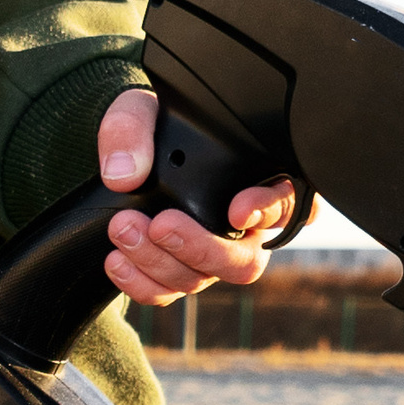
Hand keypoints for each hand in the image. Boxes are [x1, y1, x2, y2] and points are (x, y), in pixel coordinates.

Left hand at [95, 85, 295, 307]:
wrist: (120, 156)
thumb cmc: (148, 127)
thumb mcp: (137, 110)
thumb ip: (132, 130)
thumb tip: (124, 175)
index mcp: (254, 179)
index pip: (286, 202)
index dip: (268, 211)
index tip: (237, 209)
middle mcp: (242, 227)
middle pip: (245, 261)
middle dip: (200, 248)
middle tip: (160, 225)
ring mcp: (211, 255)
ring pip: (202, 279)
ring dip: (158, 261)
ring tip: (122, 230)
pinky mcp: (178, 274)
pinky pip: (168, 294)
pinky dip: (141, 284)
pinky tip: (117, 260)